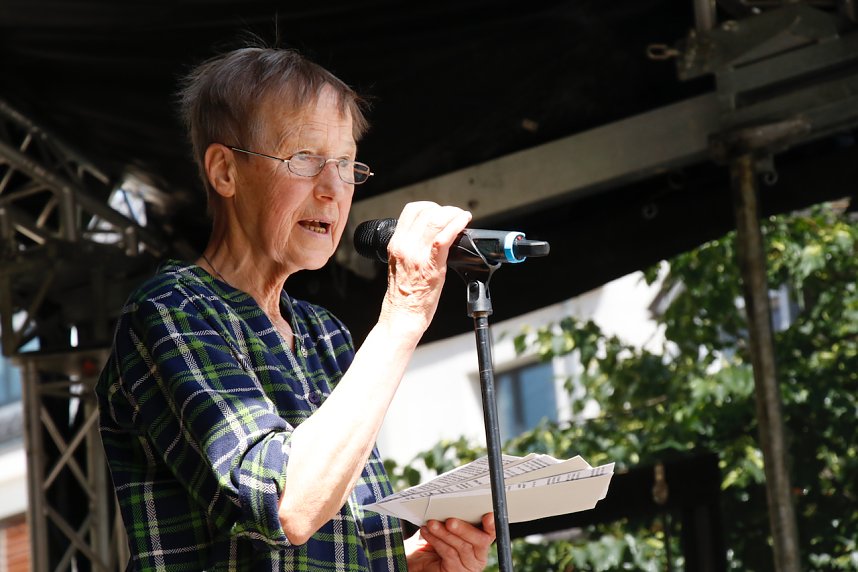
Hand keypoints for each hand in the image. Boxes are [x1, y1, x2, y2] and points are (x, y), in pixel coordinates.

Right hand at [379, 201, 470, 336]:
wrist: (402, 315)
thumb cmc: (403, 295)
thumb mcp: (400, 264)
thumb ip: (411, 248)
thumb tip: (430, 237)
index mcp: (395, 244)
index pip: (411, 210)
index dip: (430, 206)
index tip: (441, 212)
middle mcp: (404, 246)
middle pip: (425, 211)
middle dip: (444, 209)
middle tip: (455, 216)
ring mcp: (417, 255)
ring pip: (436, 220)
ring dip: (453, 214)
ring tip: (461, 218)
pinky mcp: (431, 265)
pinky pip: (444, 237)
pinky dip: (456, 225)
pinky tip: (464, 222)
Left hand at [404, 513, 495, 571]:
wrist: (417, 560)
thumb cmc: (434, 540)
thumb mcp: (446, 527)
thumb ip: (455, 518)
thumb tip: (455, 501)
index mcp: (480, 542)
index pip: (490, 533)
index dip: (491, 525)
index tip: (488, 516)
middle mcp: (477, 556)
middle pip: (479, 541)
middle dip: (464, 529)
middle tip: (450, 520)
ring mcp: (467, 566)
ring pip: (461, 547)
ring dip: (444, 533)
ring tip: (432, 523)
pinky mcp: (455, 571)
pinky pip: (448, 553)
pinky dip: (436, 540)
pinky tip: (426, 532)